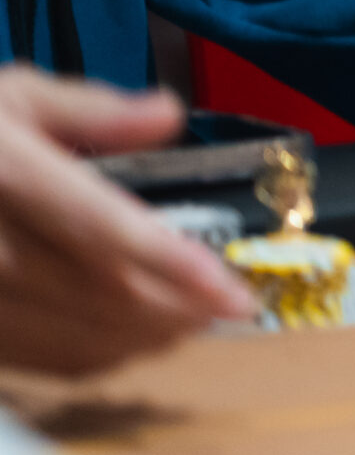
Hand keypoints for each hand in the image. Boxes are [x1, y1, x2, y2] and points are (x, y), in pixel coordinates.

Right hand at [0, 66, 255, 376]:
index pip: (107, 233)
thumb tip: (170, 114)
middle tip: (230, 306)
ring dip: (144, 337)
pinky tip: (129, 338)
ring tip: (191, 321)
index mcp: (12, 176)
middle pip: (102, 294)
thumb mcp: (16, 95)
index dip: (175, 268)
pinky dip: (95, 355)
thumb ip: (95, 110)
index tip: (233, 291)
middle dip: (177, 308)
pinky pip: (39, 358)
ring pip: (74, 337)